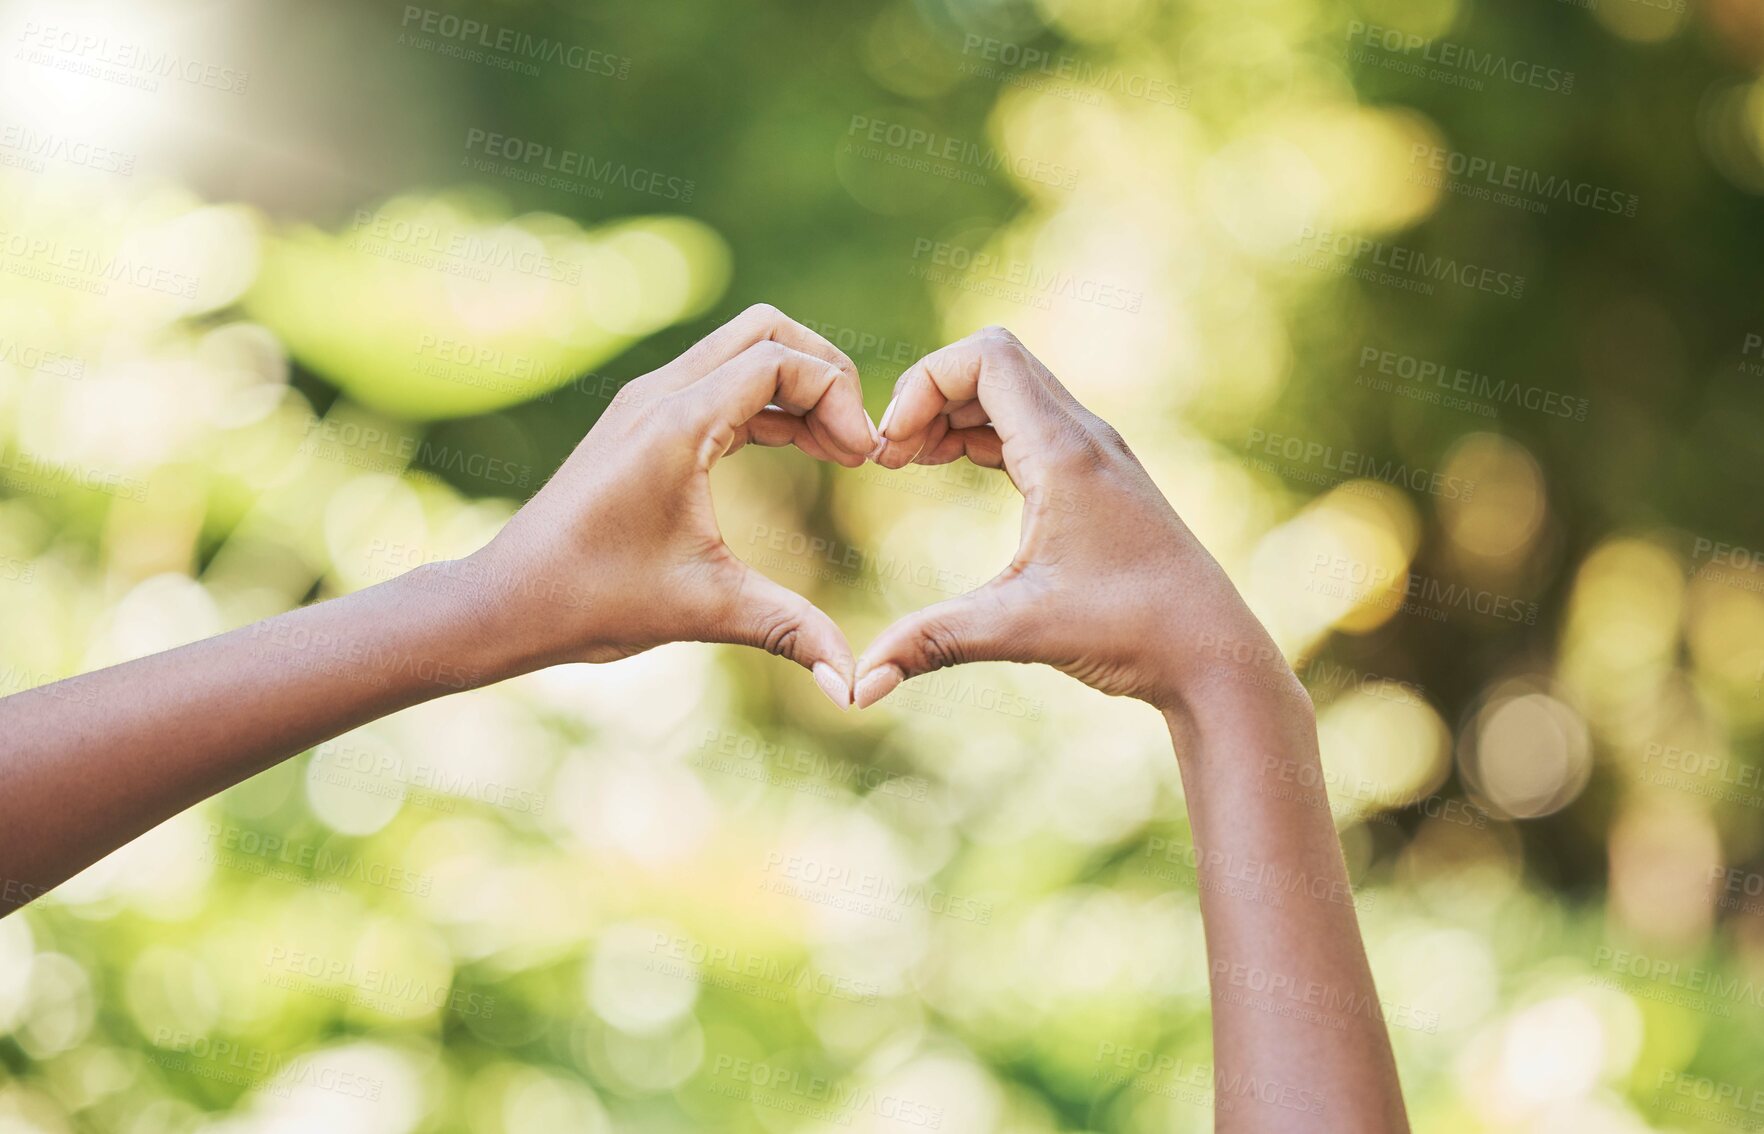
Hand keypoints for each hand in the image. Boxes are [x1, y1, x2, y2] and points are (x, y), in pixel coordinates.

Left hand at [458, 304, 877, 706]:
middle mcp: (659, 394)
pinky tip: (796, 452)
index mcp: (675, 422)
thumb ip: (789, 630)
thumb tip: (853, 688)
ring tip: (837, 452)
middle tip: (855, 443)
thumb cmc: (593, 601)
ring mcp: (646, 402)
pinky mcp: (642, 421)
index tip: (863, 460)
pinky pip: (720, 383)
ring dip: (798, 389)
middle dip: (825, 374)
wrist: (508, 602)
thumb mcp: (704, 610)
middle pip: (767, 332)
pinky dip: (767, 404)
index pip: (780, 362)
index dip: (838, 400)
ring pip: (743, 350)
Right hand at [857, 327, 1301, 722]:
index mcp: (1065, 451)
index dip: (923, 385)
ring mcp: (1094, 454)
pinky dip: (980, 433)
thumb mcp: (1020, 631)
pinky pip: (1026, 424)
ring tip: (908, 463)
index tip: (891, 451)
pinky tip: (950, 468)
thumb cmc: (1131, 632)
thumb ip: (933, 643)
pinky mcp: (1097, 478)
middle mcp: (1083, 436)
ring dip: (953, 414)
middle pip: (992, 363)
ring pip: (1010, 392)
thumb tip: (858, 688)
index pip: (984, 356)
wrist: (1212, 651)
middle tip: (890, 458)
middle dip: (929, 397)